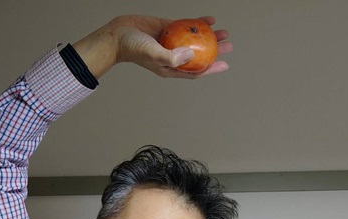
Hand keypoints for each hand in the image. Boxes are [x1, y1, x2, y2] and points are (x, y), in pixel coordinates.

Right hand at [72, 15, 232, 78]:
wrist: (118, 35)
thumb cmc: (134, 48)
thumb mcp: (153, 54)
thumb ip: (172, 57)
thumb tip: (192, 54)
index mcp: (171, 68)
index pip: (195, 70)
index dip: (211, 68)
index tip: (225, 64)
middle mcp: (174, 57)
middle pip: (199, 56)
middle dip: (215, 51)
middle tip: (228, 45)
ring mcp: (172, 42)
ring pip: (195, 41)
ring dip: (209, 37)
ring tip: (223, 33)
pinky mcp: (168, 29)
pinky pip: (186, 26)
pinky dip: (198, 23)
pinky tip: (209, 19)